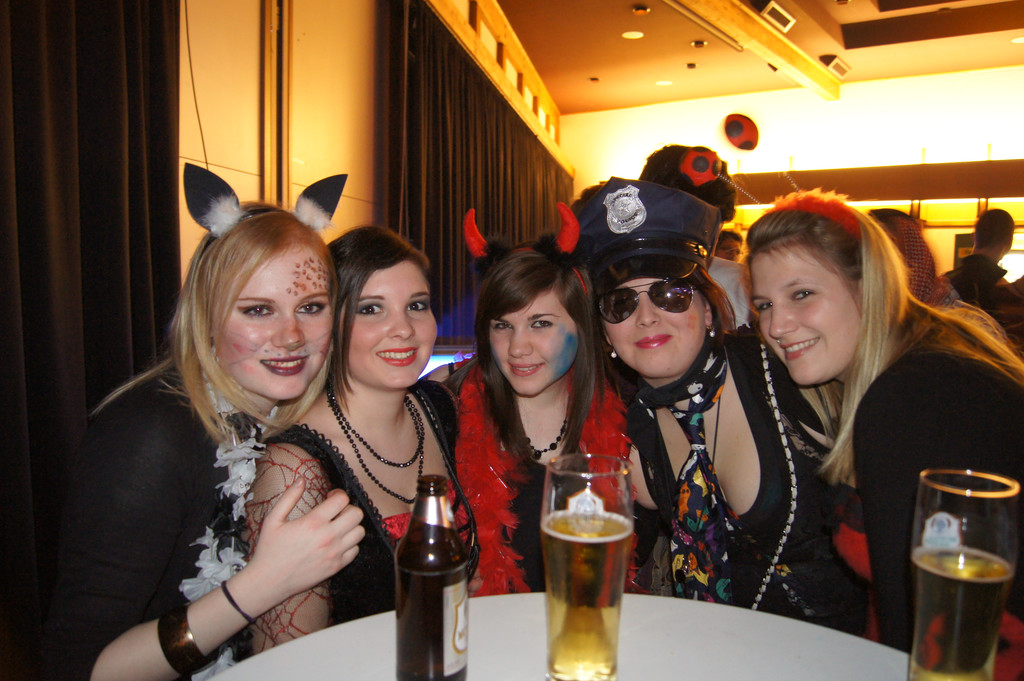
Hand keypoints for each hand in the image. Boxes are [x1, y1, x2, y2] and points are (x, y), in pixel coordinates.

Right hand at [246, 479, 364, 601]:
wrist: (268, 581)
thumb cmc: (269, 550)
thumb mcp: (273, 519)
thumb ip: (289, 497)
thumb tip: (301, 480)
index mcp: (313, 523)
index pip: (342, 500)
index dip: (338, 494)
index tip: (330, 497)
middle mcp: (328, 537)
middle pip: (356, 514)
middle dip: (347, 508)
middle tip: (336, 511)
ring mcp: (334, 553)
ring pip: (360, 532)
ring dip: (351, 526)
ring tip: (337, 526)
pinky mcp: (336, 567)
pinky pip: (355, 550)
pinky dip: (350, 544)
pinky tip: (336, 542)